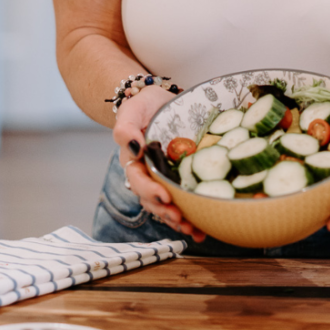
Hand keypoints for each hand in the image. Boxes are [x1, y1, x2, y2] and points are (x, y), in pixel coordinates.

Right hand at [113, 88, 205, 242]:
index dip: (150, 191)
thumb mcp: (132, 111)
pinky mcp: (180, 178)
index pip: (137, 181)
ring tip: (194, 229)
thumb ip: (126, 129)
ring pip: (168, 205)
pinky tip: (203, 228)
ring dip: (179, 220)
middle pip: (153, 200)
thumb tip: (134, 148)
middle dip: (166, 212)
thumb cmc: (143, 105)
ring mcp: (165, 178)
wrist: (160, 100)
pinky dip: (192, 215)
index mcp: (133, 162)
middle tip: (181, 218)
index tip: (165, 196)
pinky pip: (183, 200)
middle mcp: (148, 175)